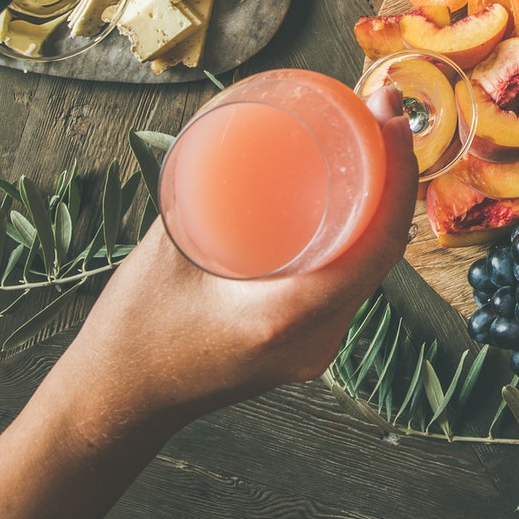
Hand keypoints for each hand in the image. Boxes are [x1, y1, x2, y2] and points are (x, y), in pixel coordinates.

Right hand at [56, 86, 416, 428]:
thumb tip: (232, 116)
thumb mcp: (165, 247)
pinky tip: (351, 198)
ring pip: (369, 267)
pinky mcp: (306, 346)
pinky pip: (349, 282)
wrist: (118, 402)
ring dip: (379, 207)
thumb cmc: (133, 332)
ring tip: (371, 144)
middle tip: (381, 116)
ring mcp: (316, 348)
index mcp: (287, 317)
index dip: (400, 177)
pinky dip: (358, 237)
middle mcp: (316, 339)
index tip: (393, 117)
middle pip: (383, 251)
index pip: (378, 245)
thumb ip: (198, 186)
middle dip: (394, 179)